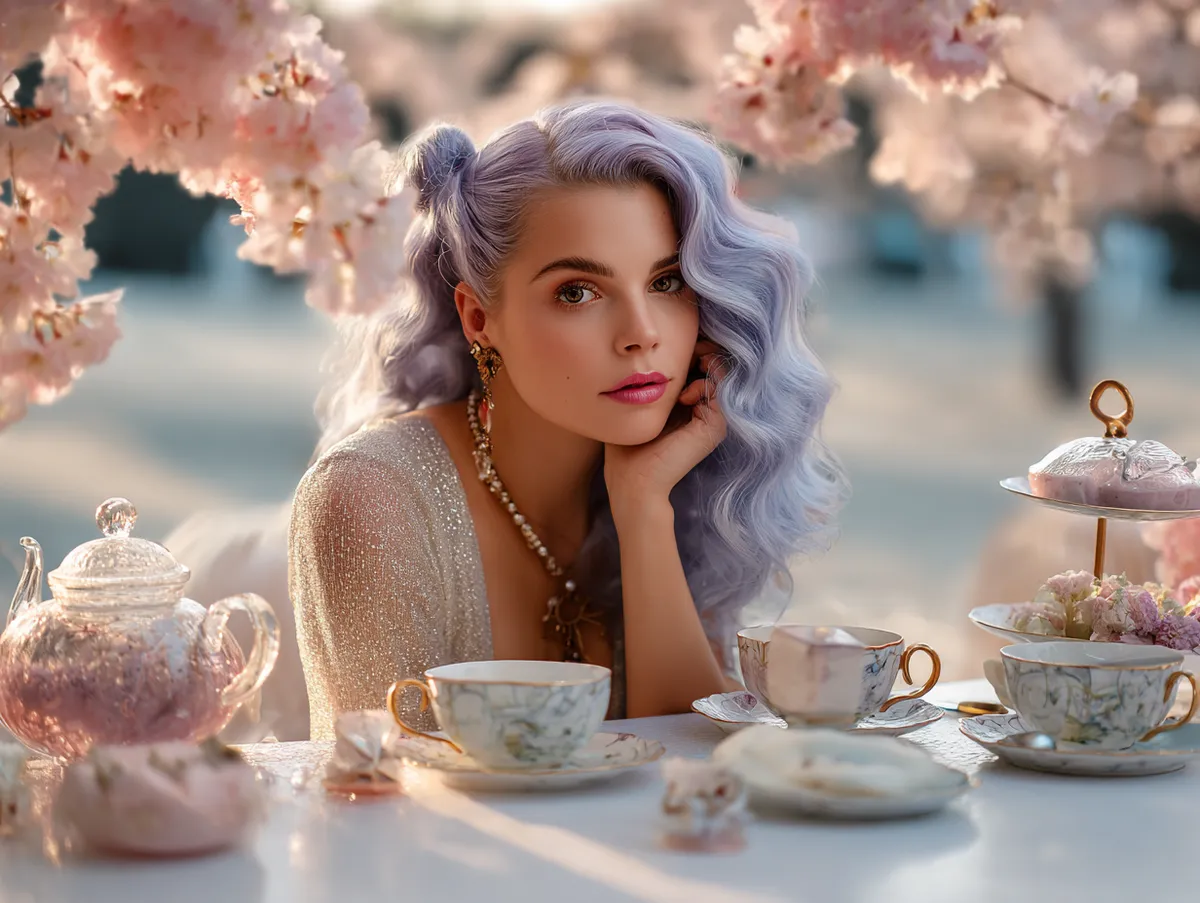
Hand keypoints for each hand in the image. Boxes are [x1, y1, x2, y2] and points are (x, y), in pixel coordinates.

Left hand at [604, 341, 727, 516]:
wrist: (634, 483)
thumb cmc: (627, 448)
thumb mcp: (637, 406)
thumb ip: (648, 383)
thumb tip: (649, 355)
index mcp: (687, 406)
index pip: (696, 365)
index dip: (690, 349)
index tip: (676, 343)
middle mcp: (704, 411)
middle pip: (713, 365)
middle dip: (702, 349)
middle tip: (690, 349)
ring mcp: (713, 419)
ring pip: (721, 373)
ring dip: (705, 363)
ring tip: (687, 374)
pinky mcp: (714, 426)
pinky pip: (720, 389)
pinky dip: (706, 383)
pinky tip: (684, 396)